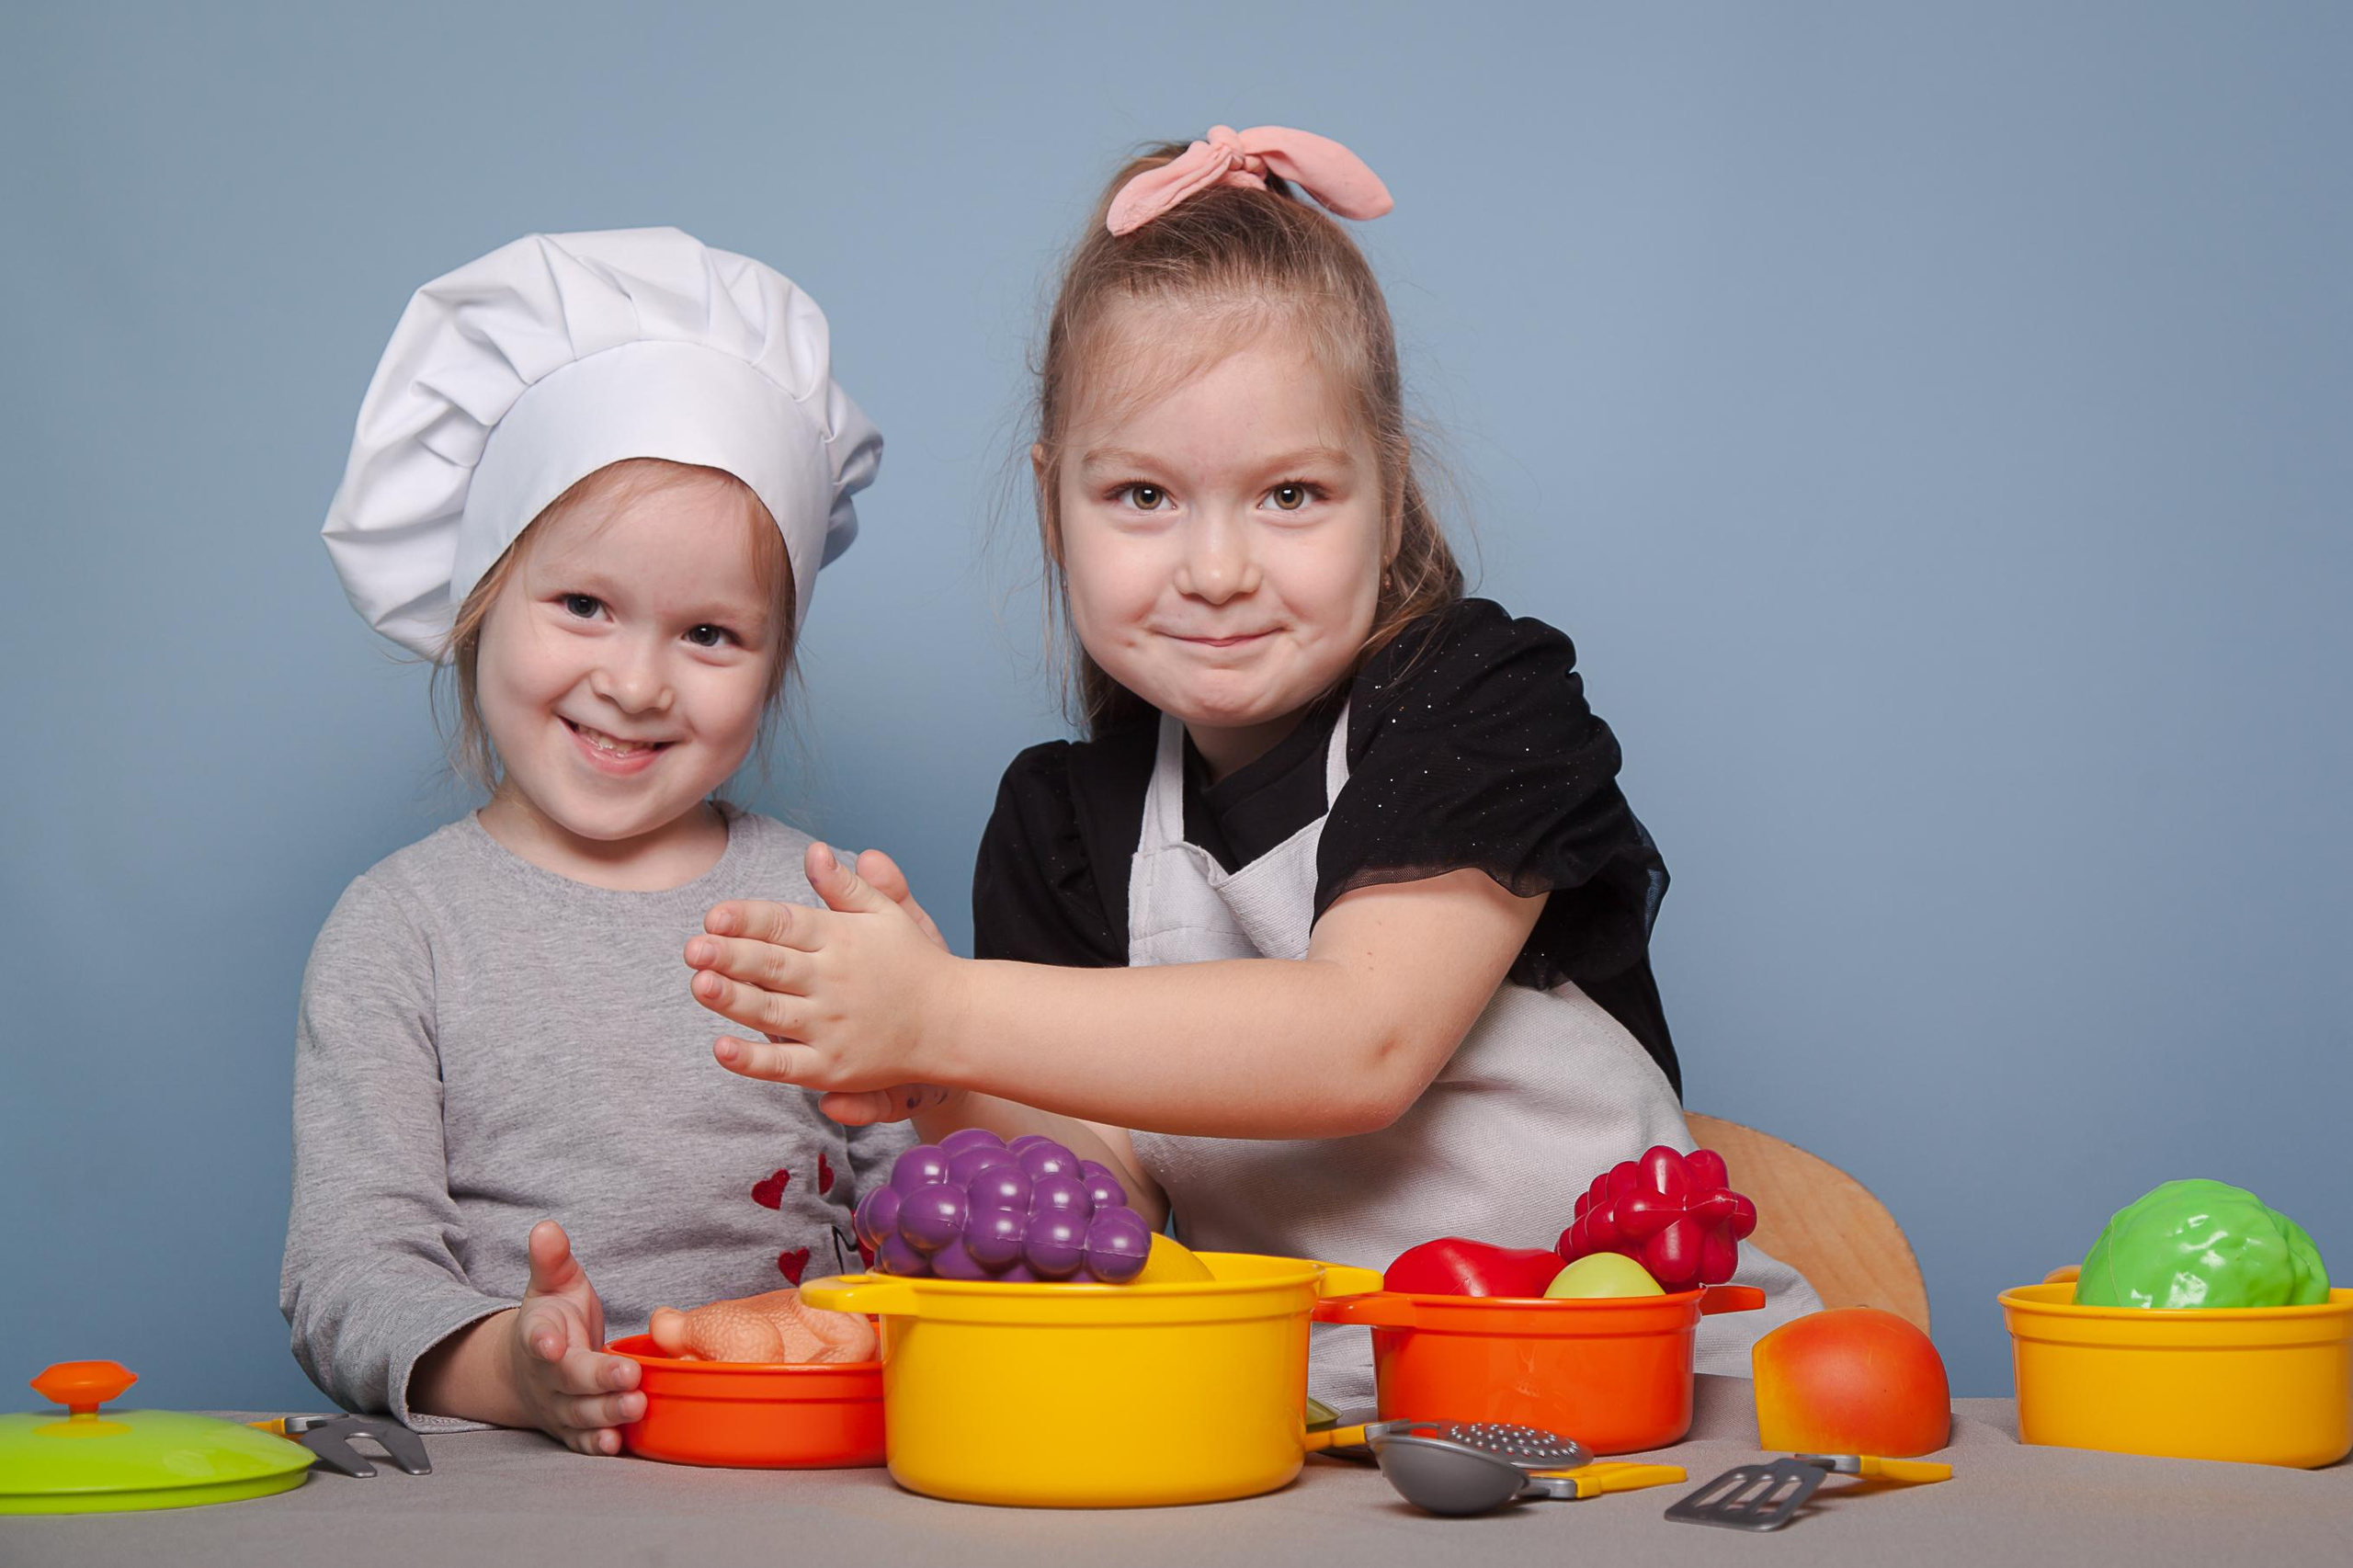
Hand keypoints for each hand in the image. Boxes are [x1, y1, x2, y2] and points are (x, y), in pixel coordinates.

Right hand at [505, 1220, 642, 1454]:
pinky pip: (584, 1440)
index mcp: (539, 1335)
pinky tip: (618, 1444)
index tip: (552, 1344)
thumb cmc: (554, 1319)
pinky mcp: (574, 1427)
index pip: (537, 1338)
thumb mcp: (553, 1284)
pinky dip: (598, 1444)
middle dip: (598, 1379)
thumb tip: (546, 1228)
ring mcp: (559, 1405)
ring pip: (581, 1414)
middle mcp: (547, 1375)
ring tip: (636, 1406)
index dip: (544, 1342)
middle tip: (629, 1376)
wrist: (533, 1368)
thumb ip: (552, 1260)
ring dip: (607, 1413)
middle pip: (570, 1381)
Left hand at [686, 841, 964, 1094]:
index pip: (787, 924)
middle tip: (693, 948)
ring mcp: (832, 1026)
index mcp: (842, 939)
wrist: (954, 1022)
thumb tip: (814, 851)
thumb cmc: (913, 963)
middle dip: (731, 956)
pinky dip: (753, 1060)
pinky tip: (722, 1048)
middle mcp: (834, 981)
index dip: (748, 919)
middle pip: (773, 966)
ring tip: (699, 984)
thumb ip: (846, 886)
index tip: (714, 915)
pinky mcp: (831, 1066)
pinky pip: (785, 1065)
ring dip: (733, 999)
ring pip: (772, 1013)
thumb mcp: (886, 914)